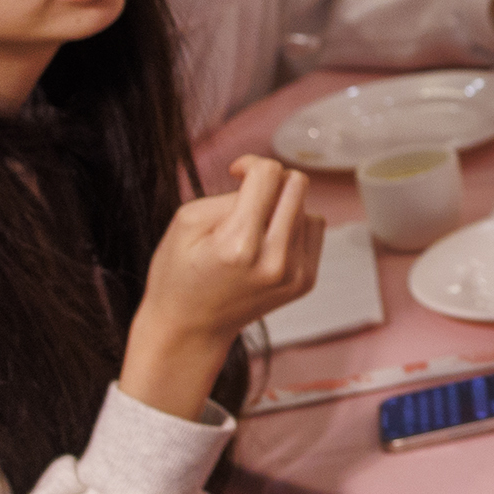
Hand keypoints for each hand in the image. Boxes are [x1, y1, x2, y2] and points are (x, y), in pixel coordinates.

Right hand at [121, 157, 323, 419]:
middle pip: (297, 184)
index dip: (251, 164)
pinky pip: (314, 229)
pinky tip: (267, 242)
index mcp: (239, 245)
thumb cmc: (179, 273)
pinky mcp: (306, 282)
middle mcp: (274, 261)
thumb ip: (232, 194)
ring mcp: (295, 275)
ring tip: (253, 228)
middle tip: (248, 195)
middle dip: (272, 180)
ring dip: (283, 206)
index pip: (269, 174)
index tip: (236, 174)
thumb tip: (269, 179)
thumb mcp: (187, 221)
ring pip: (307, 207)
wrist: (190, 328)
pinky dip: (294, 226)